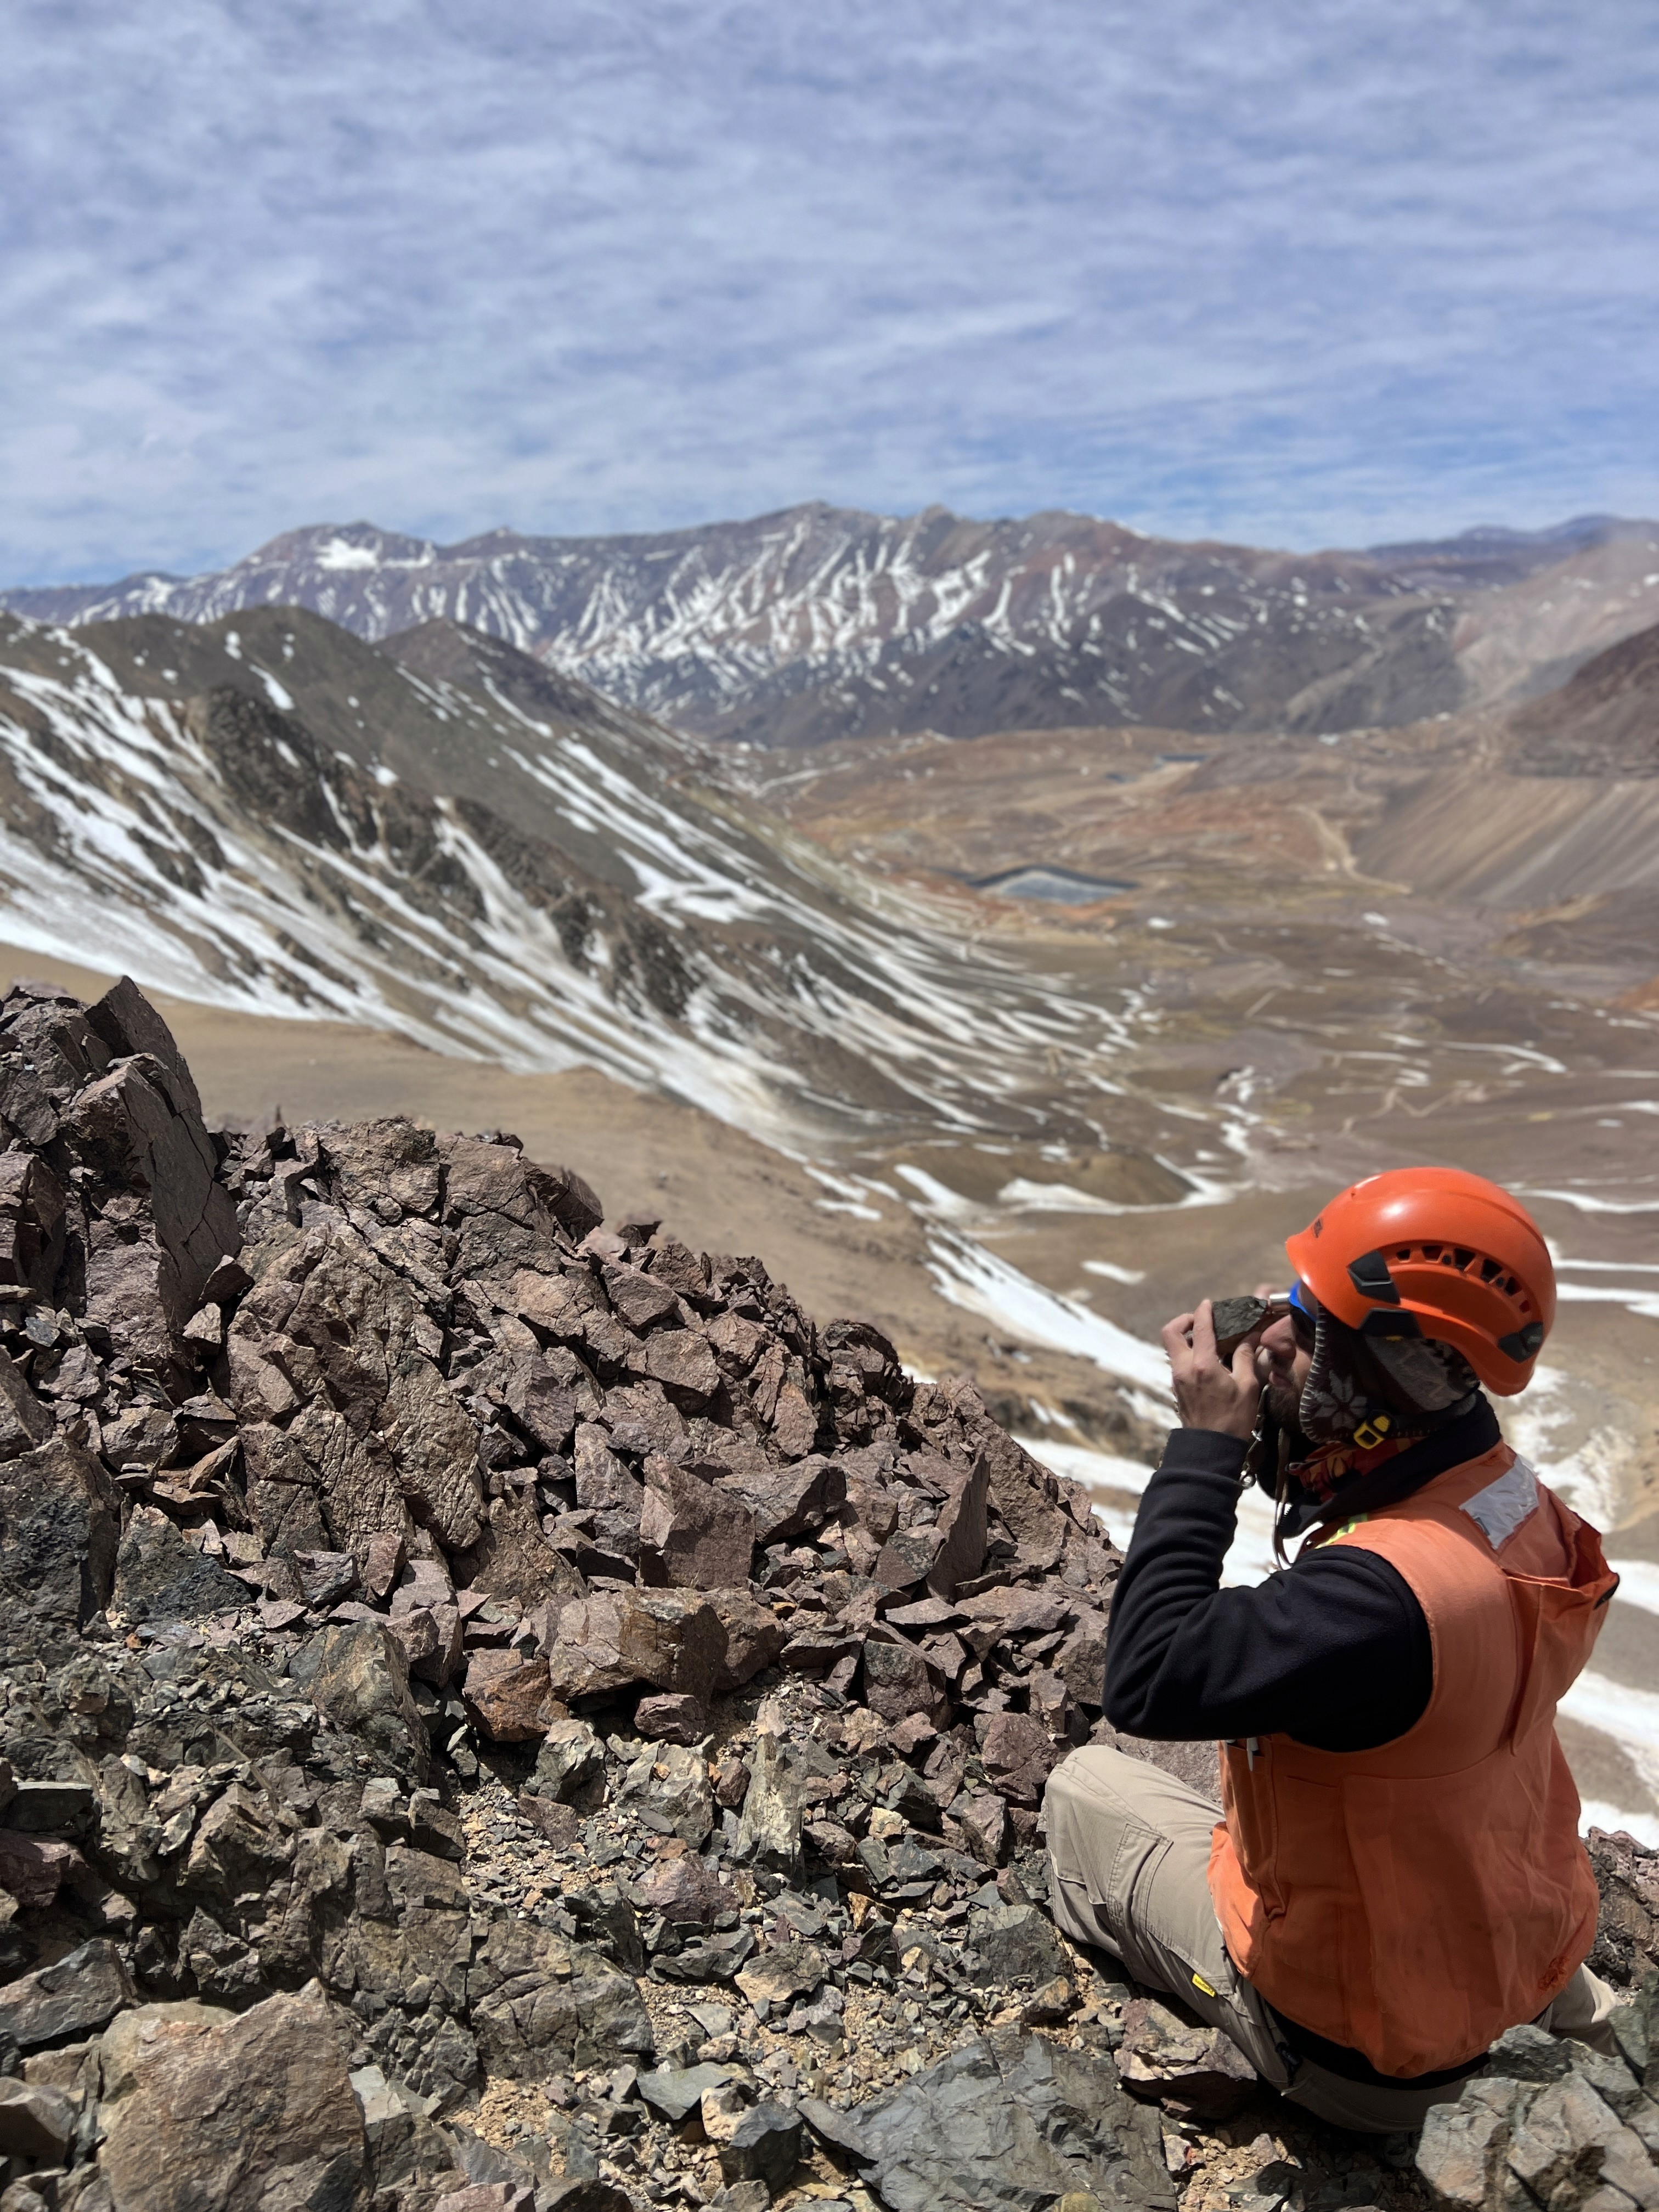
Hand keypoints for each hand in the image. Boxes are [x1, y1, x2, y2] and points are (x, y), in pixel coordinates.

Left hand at [1162, 1299, 1262, 1439]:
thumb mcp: (1247, 1386)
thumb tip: (1251, 1336)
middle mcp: (1183, 1368)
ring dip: (1185, 1336)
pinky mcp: (1177, 1387)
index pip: (1200, 1327)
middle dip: (1183, 1320)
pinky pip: (1177, 1360)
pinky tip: (1206, 1356)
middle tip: (1201, 1320)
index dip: (1204, 1311)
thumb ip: (1246, 1357)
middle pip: (1171, 1332)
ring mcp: (1177, 1378)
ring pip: (1172, 1346)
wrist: (1212, 1448)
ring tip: (1207, 1338)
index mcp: (1202, 1365)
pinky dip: (1187, 1350)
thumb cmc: (1233, 1419)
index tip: (1209, 1304)